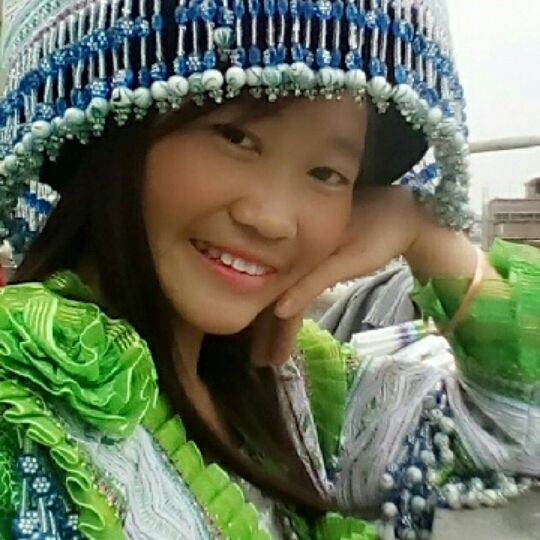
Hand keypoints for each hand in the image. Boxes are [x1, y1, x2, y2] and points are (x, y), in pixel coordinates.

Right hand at [248, 186, 425, 366]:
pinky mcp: (314, 261)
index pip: (279, 299)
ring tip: (270, 351)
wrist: (401, 215)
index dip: (271, 331)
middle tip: (260, 361)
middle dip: (267, 332)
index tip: (266, 359)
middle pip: (275, 298)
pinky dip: (290, 307)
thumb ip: (313, 283)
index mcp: (298, 254)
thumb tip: (280, 310)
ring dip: (276, 323)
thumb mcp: (348, 261)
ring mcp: (303, 259)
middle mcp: (295, 257)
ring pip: (284, 295)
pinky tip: (284, 319)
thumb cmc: (378, 237)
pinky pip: (294, 287)